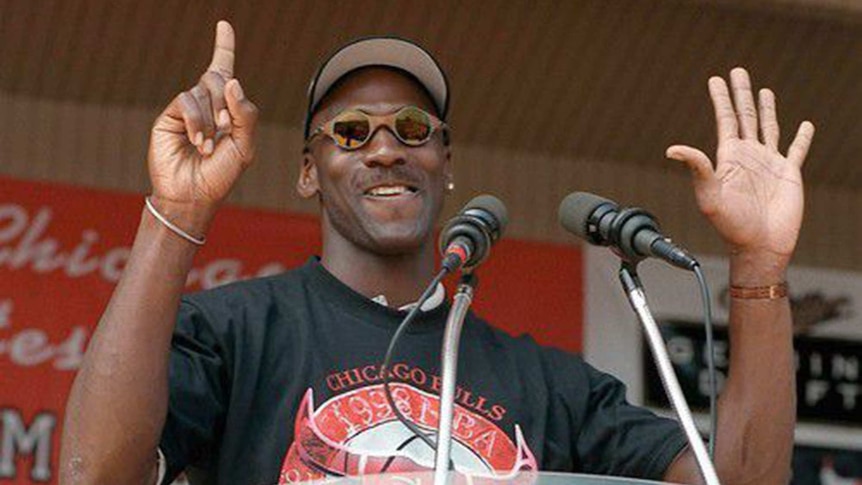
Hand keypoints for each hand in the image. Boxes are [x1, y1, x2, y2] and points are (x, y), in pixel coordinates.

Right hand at [147, 21, 258, 226]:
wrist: (193, 196)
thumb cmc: (221, 175)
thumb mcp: (244, 147)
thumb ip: (245, 115)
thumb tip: (232, 81)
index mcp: (228, 109)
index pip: (225, 71)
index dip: (224, 46)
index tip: (223, 24)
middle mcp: (207, 104)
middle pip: (219, 78)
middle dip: (226, 102)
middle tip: (226, 129)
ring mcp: (187, 109)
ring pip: (203, 91)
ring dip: (211, 119)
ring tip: (208, 147)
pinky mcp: (170, 116)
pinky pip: (186, 101)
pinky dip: (197, 121)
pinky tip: (198, 142)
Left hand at [667, 68, 814, 270]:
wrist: (759, 246)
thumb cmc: (731, 226)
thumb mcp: (709, 195)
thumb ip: (697, 168)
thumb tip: (673, 149)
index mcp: (729, 157)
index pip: (725, 120)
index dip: (721, 99)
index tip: (716, 79)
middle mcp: (748, 156)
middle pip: (745, 116)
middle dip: (741, 93)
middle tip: (737, 71)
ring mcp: (769, 163)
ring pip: (769, 127)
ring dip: (767, 108)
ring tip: (764, 90)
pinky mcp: (789, 174)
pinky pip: (797, 150)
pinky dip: (802, 137)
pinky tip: (805, 125)